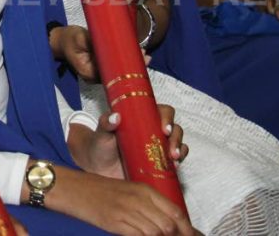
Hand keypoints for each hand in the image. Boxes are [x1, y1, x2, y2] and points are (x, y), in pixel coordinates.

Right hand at [50, 24, 150, 81]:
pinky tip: (135, 53)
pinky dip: (125, 59)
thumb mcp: (79, 38)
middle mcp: (95, 76)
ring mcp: (99, 71)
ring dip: (131, 62)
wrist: (61, 40)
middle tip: (146, 56)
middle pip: (117, 74)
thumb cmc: (69, 39)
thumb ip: (92, 41)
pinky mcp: (102, 65)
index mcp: (88, 72)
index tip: (137, 60)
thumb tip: (109, 42)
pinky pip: (115, 64)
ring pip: (118, 70)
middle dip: (132, 66)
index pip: (110, 74)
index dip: (125, 69)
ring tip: (144, 54)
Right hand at [63, 173, 193, 235]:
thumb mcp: (130, 192)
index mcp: (145, 189)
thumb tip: (172, 223)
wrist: (76, 189)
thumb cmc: (103, 191)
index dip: (188, 229)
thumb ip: (151, 206)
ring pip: (156, 233)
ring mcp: (127, 212)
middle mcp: (139, 199)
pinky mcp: (115, 224)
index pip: (176, 212)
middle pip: (169, 226)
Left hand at [68, 107, 185, 179]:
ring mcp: (158, 147)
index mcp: (142, 117)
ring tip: (174, 158)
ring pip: (178, 143)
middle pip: (174, 127)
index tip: (164, 129)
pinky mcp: (160, 163)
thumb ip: (105, 123)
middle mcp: (154, 130)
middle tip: (170, 149)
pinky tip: (174, 167)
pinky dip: (179, 162)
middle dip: (176, 137)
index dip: (167, 117)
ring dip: (180, 149)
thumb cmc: (100, 144)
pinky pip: (176, 160)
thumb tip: (115, 116)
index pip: (161, 111)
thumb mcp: (101, 133)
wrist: (98, 168)